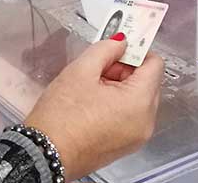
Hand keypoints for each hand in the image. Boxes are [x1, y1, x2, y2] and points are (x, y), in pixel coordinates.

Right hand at [24, 37, 163, 178]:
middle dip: (126, 70)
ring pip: (139, 99)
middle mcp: (146, 121)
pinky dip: (119, 105)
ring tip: (92, 89)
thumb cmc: (61, 116)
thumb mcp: (81, 71)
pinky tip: (93, 105)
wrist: (43, 155)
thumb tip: (121, 42)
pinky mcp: (126, 145)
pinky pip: (132, 116)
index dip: (136, 51)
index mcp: (140, 102)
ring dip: (121, 87)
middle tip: (99, 69)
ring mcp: (137, 136)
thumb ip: (106, 49)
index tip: (118, 48)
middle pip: (148, 82)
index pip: (155, 64)